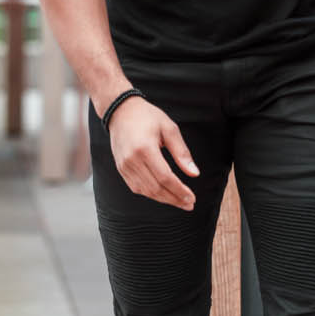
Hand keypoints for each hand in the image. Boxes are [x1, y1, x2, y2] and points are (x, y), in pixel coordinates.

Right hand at [106, 96, 197, 210]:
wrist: (120, 111)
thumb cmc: (147, 117)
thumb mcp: (169, 128)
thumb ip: (181, 152)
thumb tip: (194, 174)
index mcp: (145, 148)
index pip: (165, 178)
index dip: (179, 191)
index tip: (192, 198)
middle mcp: (132, 160)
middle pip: (156, 188)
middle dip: (174, 199)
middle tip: (189, 204)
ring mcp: (124, 166)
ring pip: (146, 191)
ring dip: (164, 199)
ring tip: (179, 202)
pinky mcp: (121, 169)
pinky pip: (137, 187)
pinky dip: (151, 194)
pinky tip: (164, 195)